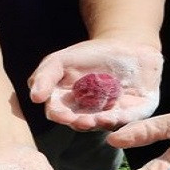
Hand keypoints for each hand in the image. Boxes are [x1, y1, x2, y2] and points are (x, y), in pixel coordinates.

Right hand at [29, 38, 162, 131]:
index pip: (59, 113)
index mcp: (69, 105)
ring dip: (100, 123)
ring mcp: (111, 115)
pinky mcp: (134, 113)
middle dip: (80, 123)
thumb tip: (34, 98)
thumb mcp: (61, 61)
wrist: (125, 44)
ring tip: (98, 120)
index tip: (61, 114)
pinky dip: (122, 119)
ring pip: (103, 124)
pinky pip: (128, 120)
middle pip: (81, 123)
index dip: (60, 115)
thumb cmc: (89, 54)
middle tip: (81, 121)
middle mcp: (88, 115)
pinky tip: (115, 116)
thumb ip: (45, 76)